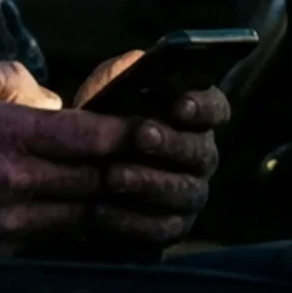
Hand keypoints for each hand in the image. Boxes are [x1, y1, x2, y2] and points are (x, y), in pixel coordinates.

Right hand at [0, 61, 132, 254]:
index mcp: (7, 136)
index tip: (151, 127)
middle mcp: (15, 184)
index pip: (91, 137)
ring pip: (82, 214)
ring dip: (104, 200)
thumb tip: (51, 98)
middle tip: (151, 157)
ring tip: (123, 184)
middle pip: (98, 180)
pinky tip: (79, 209)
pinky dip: (72, 223)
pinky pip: (53, 237)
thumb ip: (9, 81)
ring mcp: (8, 224)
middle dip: (127, 168)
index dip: (129, 133)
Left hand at [72, 50, 230, 251]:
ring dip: (149, 184)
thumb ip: (125, 73)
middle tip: (140, 136)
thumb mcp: (108, 88)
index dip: (202, 108)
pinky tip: (100, 210)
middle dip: (172, 144)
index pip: (216, 109)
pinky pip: (160, 230)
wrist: (75, 163)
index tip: (179, 104)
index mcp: (195, 117)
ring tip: (113, 176)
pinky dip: (130, 222)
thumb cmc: (102, 116)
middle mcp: (200, 156)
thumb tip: (139, 62)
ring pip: (183, 193)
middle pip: (201, 153)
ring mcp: (188, 194)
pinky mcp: (168, 227)